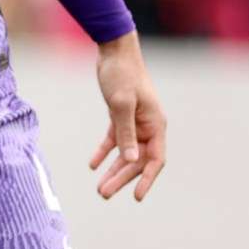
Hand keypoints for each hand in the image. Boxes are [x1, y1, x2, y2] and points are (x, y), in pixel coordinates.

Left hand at [88, 32, 167, 200]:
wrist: (113, 50)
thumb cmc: (121, 74)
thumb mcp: (121, 104)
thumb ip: (126, 132)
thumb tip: (132, 160)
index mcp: (155, 124)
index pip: (156, 159)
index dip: (147, 179)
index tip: (137, 198)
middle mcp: (148, 126)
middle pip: (137, 160)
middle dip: (122, 179)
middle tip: (104, 194)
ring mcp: (135, 121)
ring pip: (126, 153)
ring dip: (113, 170)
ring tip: (100, 187)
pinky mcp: (120, 115)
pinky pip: (114, 139)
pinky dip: (104, 152)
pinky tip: (93, 164)